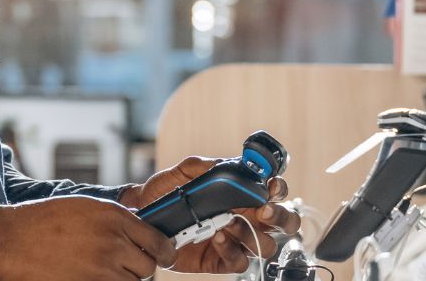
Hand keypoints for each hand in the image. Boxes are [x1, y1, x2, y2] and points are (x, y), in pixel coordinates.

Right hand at [0, 195, 174, 280]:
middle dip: (139, 266)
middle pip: (148, 267)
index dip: (163, 251)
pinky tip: (95, 275)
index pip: (158, 242)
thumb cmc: (45, 219)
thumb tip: (139, 228)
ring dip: (124, 278)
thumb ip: (116, 217)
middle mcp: (112, 243)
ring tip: (105, 269)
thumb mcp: (85, 206)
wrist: (14, 241)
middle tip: (124, 262)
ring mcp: (102, 269)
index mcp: (114, 217)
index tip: (161, 255)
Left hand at [119, 157, 301, 273]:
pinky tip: (217, 237)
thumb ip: (204, 166)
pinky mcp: (222, 260)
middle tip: (264, 210)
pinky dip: (232, 250)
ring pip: (265, 244)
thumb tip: (224, 163)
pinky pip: (240, 261)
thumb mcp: (182, 172)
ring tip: (228, 222)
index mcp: (242, 193)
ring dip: (251, 233)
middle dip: (280, 216)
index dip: (279, 188)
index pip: (273, 191)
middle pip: (283, 222)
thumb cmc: (166, 191)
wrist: (142, 215)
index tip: (272, 185)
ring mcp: (236, 240)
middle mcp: (246, 217)